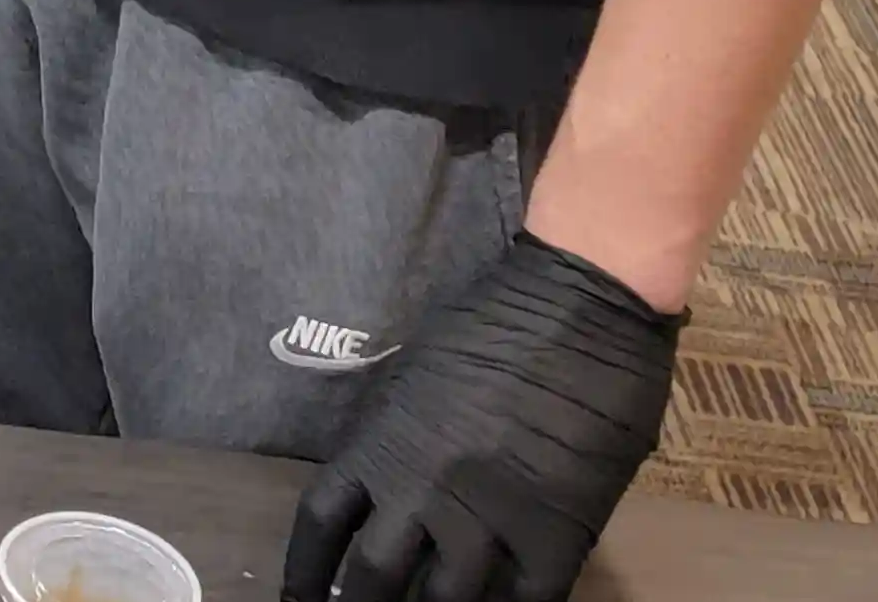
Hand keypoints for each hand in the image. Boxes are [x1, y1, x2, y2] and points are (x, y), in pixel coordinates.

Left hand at [282, 234, 680, 601]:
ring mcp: (490, 518)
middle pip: (373, 577)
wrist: (579, 306)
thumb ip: (395, 435)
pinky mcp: (557, 535)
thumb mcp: (418, 374)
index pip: (320, 522)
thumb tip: (381, 484)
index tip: (299, 599)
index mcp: (381, 443)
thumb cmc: (496, 322)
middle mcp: (422, 489)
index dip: (305, 571)